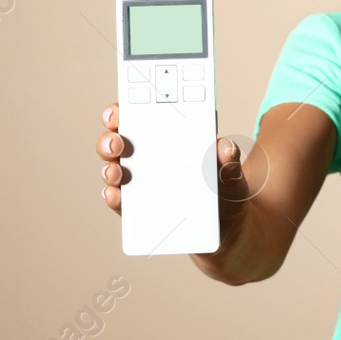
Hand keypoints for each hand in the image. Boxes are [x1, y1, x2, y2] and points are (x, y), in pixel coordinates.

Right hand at [97, 103, 252, 277]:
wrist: (229, 230)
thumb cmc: (226, 191)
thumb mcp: (232, 174)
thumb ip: (229, 161)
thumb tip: (225, 148)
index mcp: (170, 135)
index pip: (140, 114)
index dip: (125, 109)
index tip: (119, 111)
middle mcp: (149, 155)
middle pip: (118, 140)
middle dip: (110, 138)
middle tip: (117, 143)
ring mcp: (140, 181)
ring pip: (113, 168)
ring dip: (109, 168)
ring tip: (116, 173)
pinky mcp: (139, 209)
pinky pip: (120, 201)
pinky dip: (114, 197)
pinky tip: (116, 196)